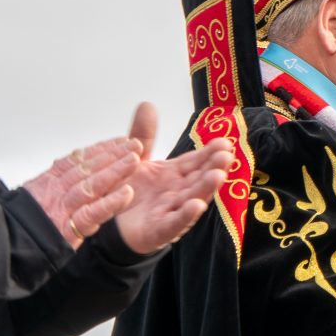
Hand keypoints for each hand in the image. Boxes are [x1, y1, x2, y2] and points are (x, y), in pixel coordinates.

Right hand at [20, 135, 142, 247]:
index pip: (78, 160)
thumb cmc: (18, 224)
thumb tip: (66, 170)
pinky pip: (91, 214)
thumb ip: (51, 184)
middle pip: (88, 168)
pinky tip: (127, 193)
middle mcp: (56, 190)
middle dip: (113, 155)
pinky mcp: (67, 228)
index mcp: (48, 181)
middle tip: (134, 144)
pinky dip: (109, 203)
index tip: (120, 140)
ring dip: (115, 171)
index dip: (100, 149)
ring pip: (92, 185)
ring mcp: (62, 208)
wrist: (4, 244)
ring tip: (135, 160)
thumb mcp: (31, 197)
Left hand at [110, 103, 237, 253]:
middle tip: (226, 156)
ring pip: (191, 200)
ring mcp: (169, 213)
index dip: (209, 153)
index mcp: (174, 175)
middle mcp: (177, 194)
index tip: (224, 142)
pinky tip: (196, 206)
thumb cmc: (127, 192)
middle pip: (198, 180)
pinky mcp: (157, 232)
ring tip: (218, 176)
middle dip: (213, 168)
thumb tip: (147, 103)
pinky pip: (173, 224)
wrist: (109, 224)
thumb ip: (143, 135)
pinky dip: (185, 216)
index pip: (195, 162)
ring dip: (206, 189)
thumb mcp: (135, 159)